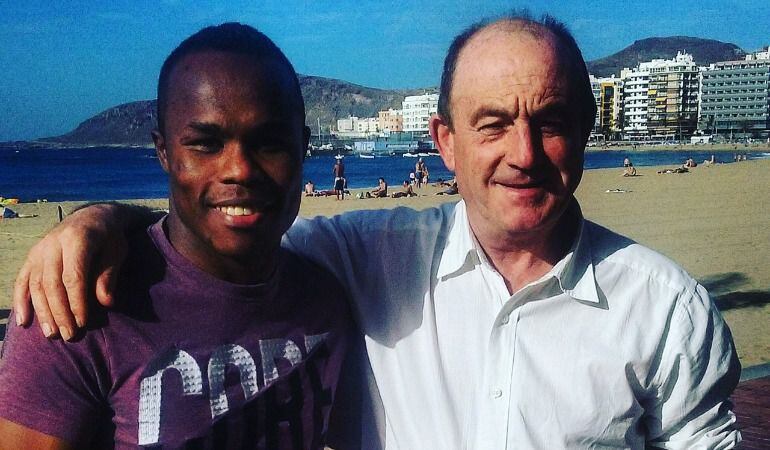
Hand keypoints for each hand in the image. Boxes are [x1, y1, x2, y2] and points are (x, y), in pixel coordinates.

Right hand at [12, 204, 127, 339]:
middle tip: (69, 335)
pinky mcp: (31, 256)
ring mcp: (39, 250)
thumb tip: (106, 303)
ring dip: (43, 312)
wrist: (92, 217)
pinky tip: (24, 322)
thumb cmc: (109, 238)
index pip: (73, 276)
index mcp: (78, 238)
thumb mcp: (117, 252)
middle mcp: (53, 243)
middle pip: (52, 284)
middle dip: (60, 312)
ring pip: (36, 285)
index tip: (83, 322)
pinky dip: (21, 302)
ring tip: (53, 334)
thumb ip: (109, 275)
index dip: (77, 301)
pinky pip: (22, 281)